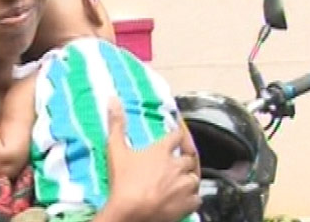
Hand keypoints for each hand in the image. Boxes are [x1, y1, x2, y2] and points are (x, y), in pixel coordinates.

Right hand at [101, 97, 200, 221]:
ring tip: (181, 179)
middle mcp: (177, 166)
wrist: (131, 211)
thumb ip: (116, 125)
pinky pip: (196, 197)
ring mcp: (184, 186)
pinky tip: (184, 197)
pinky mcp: (188, 204)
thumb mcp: (115, 150)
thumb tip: (113, 99)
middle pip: (190, 157)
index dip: (178, 132)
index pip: (177, 136)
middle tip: (179, 159)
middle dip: (186, 157)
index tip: (178, 131)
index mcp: (162, 151)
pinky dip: (191, 196)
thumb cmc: (123, 180)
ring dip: (189, 177)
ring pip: (195, 178)